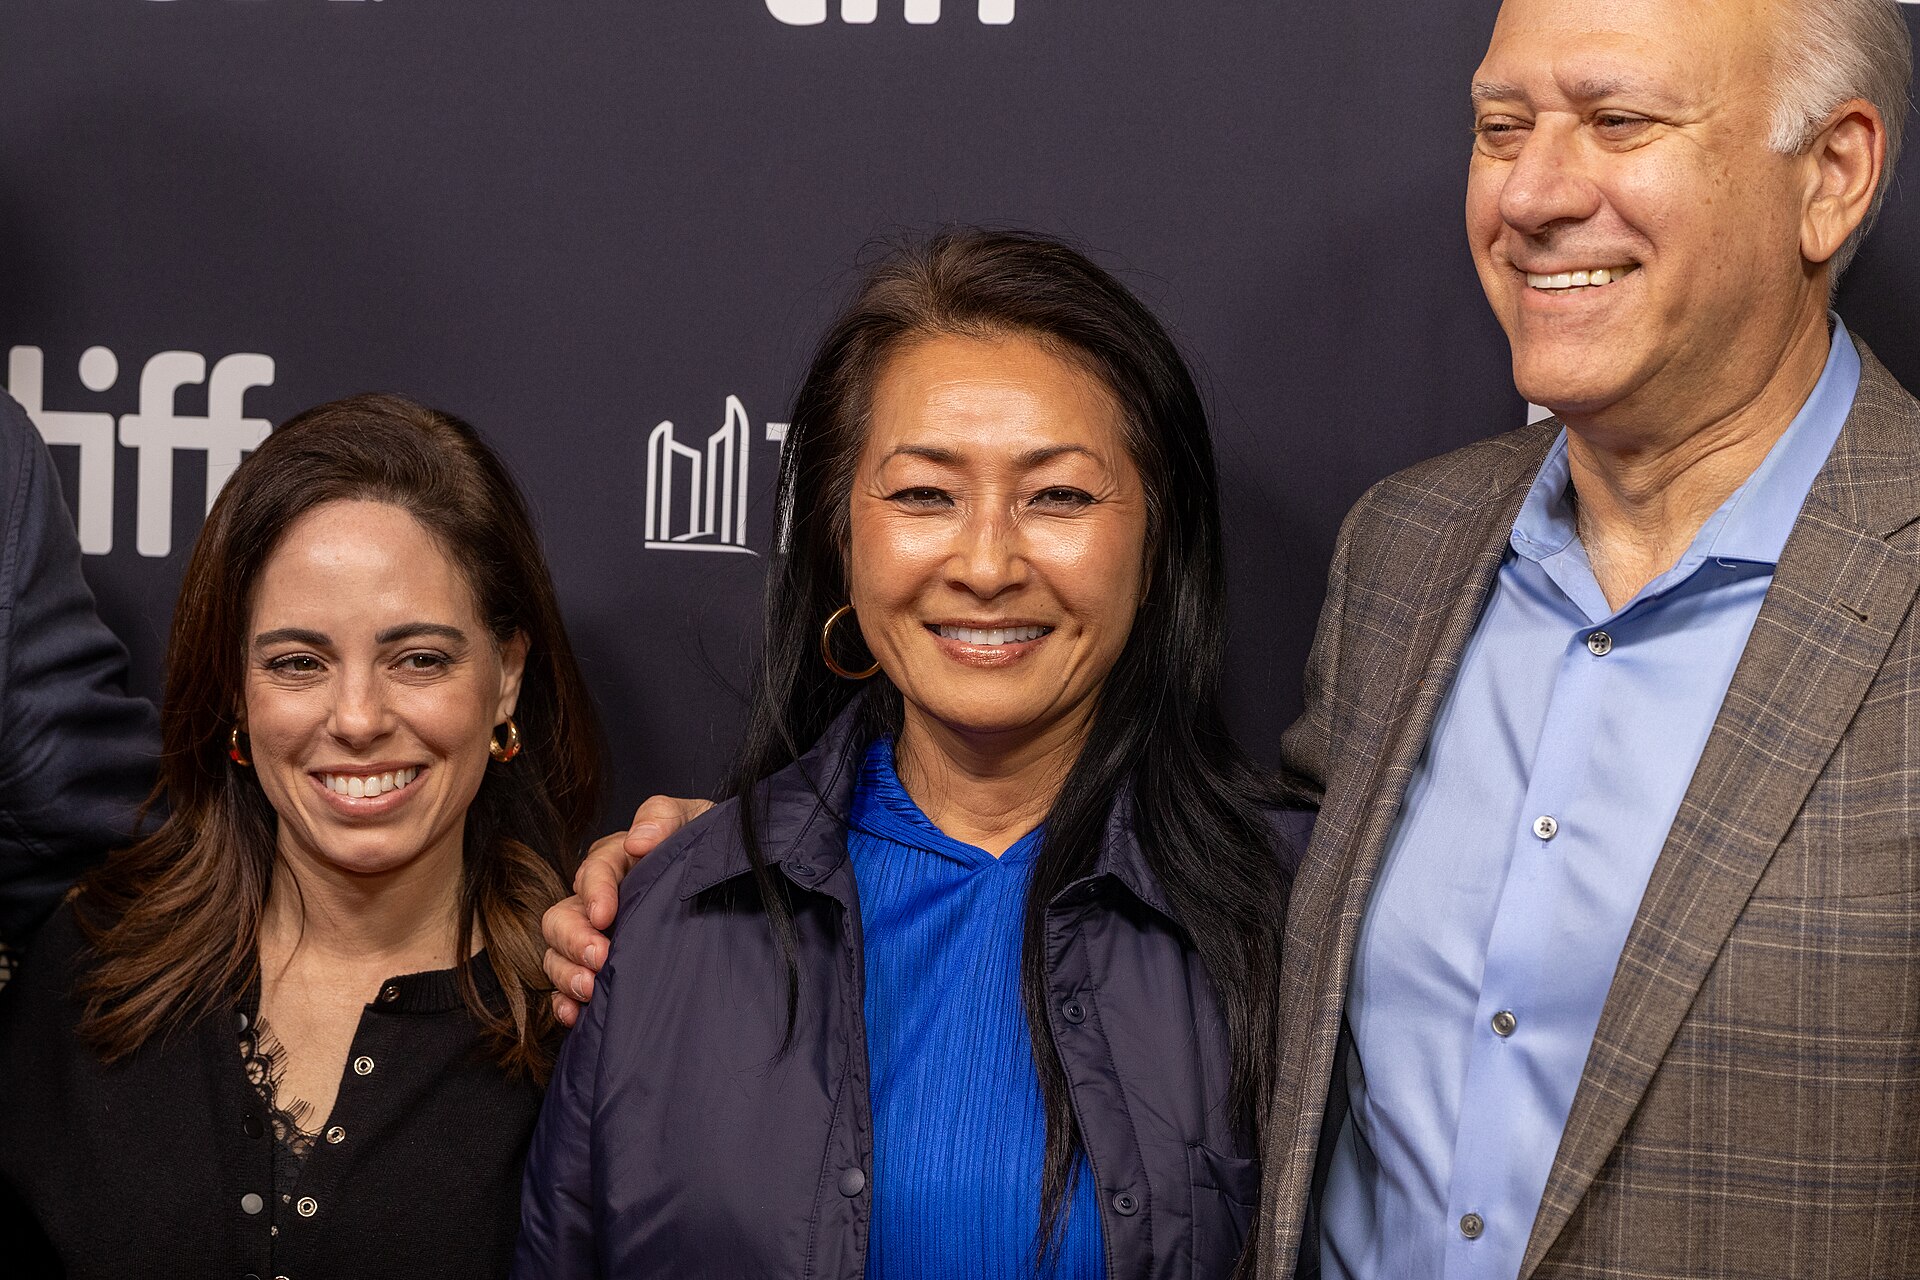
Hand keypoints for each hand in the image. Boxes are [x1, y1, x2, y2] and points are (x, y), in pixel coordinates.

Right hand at [541, 795, 712, 1025]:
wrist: (737, 889)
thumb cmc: (711, 850)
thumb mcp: (697, 821)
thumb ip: (664, 818)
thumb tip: (637, 841)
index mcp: (619, 861)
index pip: (593, 871)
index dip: (594, 892)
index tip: (605, 914)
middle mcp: (600, 900)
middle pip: (562, 916)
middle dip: (574, 939)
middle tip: (599, 958)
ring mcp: (597, 937)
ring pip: (558, 953)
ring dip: (566, 972)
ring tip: (589, 989)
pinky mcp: (601, 970)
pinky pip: (567, 988)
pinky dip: (564, 1001)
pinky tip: (574, 1013)